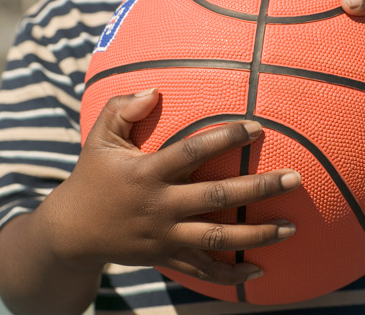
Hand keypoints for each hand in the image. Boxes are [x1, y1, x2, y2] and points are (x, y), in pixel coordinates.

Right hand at [39, 88, 299, 284]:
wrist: (70, 233)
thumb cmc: (91, 178)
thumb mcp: (100, 139)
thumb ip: (122, 109)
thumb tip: (154, 90)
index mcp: (147, 172)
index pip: (193, 150)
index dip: (226, 138)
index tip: (257, 128)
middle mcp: (160, 205)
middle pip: (217, 196)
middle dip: (259, 188)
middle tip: (294, 179)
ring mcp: (165, 235)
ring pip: (218, 237)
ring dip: (257, 233)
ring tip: (291, 226)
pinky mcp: (166, 257)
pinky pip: (202, 269)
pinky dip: (230, 274)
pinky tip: (259, 270)